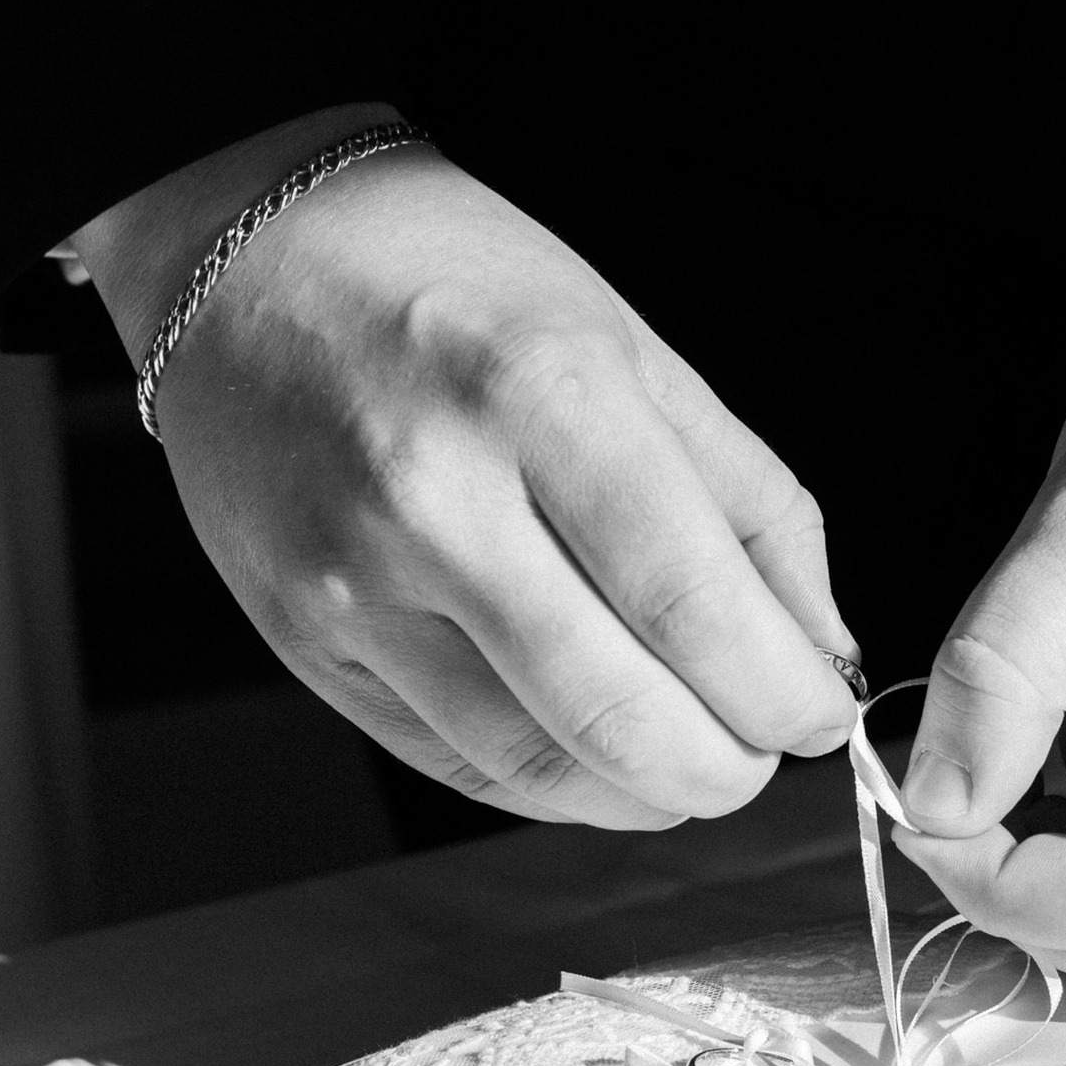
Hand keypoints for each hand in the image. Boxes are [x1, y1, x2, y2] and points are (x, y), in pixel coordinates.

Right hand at [70, 106, 859, 827]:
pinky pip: (457, 764)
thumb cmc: (457, 290)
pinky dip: (556, 785)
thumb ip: (751, 505)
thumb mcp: (635, 351)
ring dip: (646, 794)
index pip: (694, 604)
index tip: (822, 716)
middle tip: (763, 757)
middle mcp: (434, 498)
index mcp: (541, 395)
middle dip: (727, 771)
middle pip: (619, 715)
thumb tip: (822, 652)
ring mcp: (352, 585)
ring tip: (692, 762)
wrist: (242, 270)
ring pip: (537, 766)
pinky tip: (599, 757)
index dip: (784, 693)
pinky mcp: (304, 647)